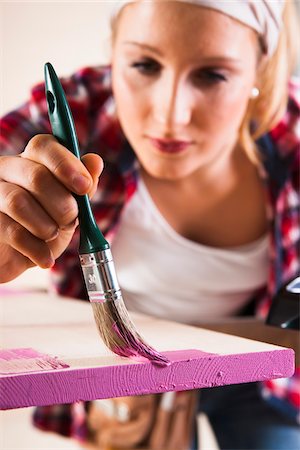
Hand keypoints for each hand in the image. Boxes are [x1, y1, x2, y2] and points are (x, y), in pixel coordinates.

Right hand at [0, 134, 102, 282]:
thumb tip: (95, 162)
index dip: (67, 164)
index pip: (44, 146)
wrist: (17, 258)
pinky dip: (36, 249)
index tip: (84, 187)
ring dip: (46, 226)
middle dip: (63, 204)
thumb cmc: (45, 226)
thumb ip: (83, 186)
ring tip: (51, 235)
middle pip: (35, 176)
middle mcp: (7, 170)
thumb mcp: (70, 206)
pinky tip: (45, 258)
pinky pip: (12, 232)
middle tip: (70, 220)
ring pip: (18, 202)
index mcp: (31, 160)